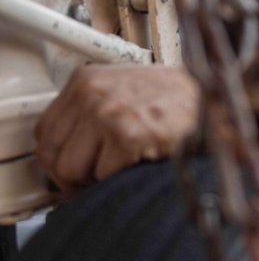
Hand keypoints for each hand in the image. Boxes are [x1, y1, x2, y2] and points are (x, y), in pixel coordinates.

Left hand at [34, 64, 200, 195]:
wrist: (212, 99)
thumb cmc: (174, 100)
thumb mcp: (121, 93)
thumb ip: (89, 115)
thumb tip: (63, 157)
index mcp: (85, 80)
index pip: (44, 132)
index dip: (57, 159)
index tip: (73, 170)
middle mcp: (92, 93)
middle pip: (51, 154)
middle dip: (71, 177)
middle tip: (94, 181)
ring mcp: (108, 113)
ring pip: (70, 170)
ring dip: (94, 180)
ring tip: (117, 171)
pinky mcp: (128, 135)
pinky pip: (103, 177)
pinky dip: (120, 181)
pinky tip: (138, 165)